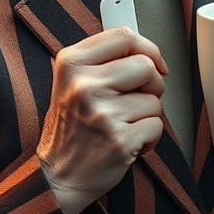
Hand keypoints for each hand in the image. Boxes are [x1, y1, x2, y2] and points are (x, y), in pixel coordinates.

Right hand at [37, 27, 167, 213]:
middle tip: (136, 98)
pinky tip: (128, 142)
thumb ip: (102, 60)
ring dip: (147, 115)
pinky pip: (156, 126)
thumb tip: (145, 48)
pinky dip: (149, 138)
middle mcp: (84, 85)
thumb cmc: (71, 127)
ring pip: (154, 99)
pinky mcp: (118, 140)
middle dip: (152, 84)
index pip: (123, 36)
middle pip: (146, 65)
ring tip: (124, 124)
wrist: (57, 177)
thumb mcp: (71, 82)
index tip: (153, 61)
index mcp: (71, 63)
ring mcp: (101, 113)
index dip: (147, 47)